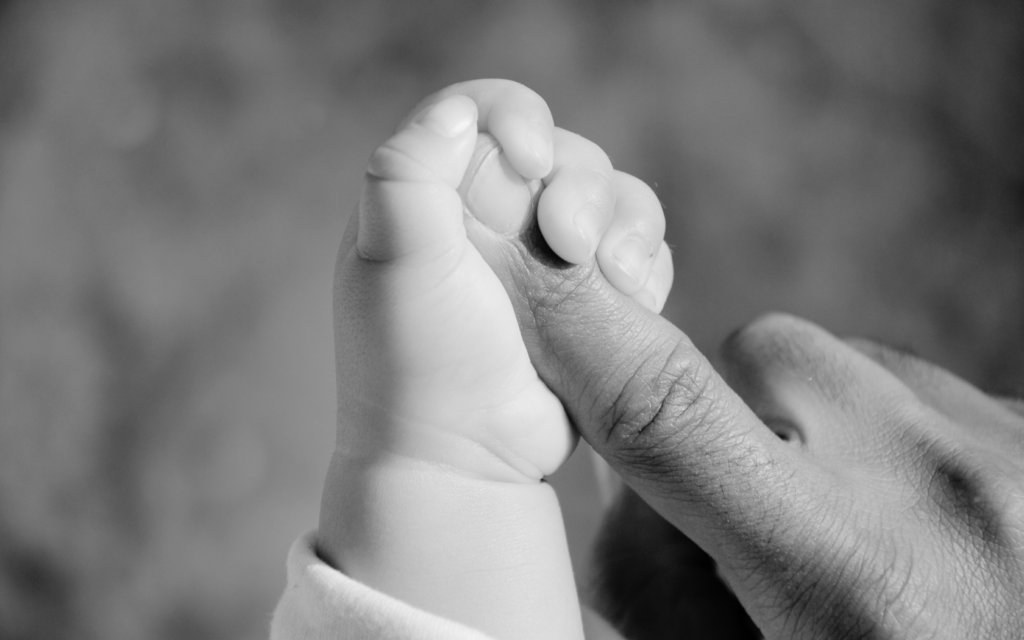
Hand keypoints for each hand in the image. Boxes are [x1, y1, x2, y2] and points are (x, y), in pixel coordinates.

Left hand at [331, 79, 671, 482]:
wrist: (464, 457)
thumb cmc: (418, 364)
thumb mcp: (393, 261)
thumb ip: (408, 172)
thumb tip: (458, 113)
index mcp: (432, 195)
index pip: (481, 113)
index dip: (516, 119)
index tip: (529, 160)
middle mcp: (490, 218)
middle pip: (563, 153)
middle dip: (581, 190)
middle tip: (570, 246)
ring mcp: (543, 259)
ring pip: (613, 198)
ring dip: (626, 229)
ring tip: (617, 283)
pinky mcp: (589, 298)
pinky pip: (638, 251)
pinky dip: (644, 265)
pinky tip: (631, 300)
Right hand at [472, 210, 1023, 636]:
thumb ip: (680, 600)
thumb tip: (630, 519)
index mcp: (844, 576)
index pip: (669, 413)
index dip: (578, 327)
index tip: (521, 266)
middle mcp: (935, 486)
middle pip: (760, 353)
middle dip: (725, 409)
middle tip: (755, 506)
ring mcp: (1007, 443)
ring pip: (844, 361)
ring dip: (815, 420)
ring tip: (860, 523)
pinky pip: (921, 386)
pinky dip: (890, 432)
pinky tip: (930, 519)